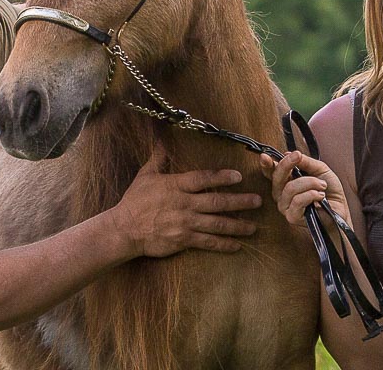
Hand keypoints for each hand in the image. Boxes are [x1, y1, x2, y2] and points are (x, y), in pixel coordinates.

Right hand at [109, 144, 261, 257]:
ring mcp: (185, 223)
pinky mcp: (184, 240)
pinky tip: (236, 245)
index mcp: (176, 186)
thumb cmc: (135, 201)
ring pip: (217, 224)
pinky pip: (208, 243)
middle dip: (239, 202)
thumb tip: (162, 137)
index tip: (238, 176)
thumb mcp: (146, 175)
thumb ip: (158, 157)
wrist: (124, 229)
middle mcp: (184, 204)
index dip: (221, 177)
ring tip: (253, 226)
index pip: (203, 178)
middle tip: (258, 201)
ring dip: (237, 225)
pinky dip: (223, 244)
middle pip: (217, 202)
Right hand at [259, 151, 349, 227]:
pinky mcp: (292, 216)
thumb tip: (288, 153)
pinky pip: (297, 201)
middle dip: (286, 164)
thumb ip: (305, 162)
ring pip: (290, 188)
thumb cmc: (330, 191)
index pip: (271, 172)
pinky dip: (311, 195)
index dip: (266, 164)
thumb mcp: (320, 169)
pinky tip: (320, 196)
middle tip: (297, 156)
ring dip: (309, 183)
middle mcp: (282, 193)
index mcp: (286, 180)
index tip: (265, 156)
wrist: (340, 209)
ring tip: (322, 185)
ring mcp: (285, 205)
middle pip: (276, 177)